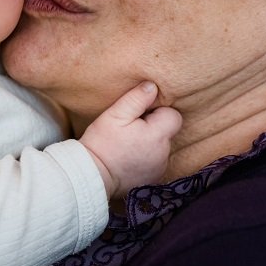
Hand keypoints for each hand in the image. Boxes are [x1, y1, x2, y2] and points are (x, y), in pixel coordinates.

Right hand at [79, 82, 181, 197]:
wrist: (92, 175)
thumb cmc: (102, 143)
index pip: (173, 116)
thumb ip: (136, 99)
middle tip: (131, 129)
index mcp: (157, 135)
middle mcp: (164, 153)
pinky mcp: (154, 178)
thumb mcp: (115, 115)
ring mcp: (160, 168)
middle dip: (154, 127)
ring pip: (162, 147)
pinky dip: (147, 157)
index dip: (158, 111)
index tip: (140, 115)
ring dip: (150, 143)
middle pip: (167, 131)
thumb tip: (153, 86)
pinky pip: (156, 161)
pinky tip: (129, 157)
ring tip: (128, 144)